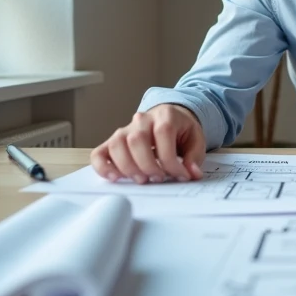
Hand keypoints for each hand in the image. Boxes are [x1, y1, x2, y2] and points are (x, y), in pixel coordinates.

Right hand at [90, 104, 205, 183]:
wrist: (170, 119)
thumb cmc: (181, 131)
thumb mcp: (195, 140)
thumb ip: (194, 157)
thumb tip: (191, 173)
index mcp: (165, 116)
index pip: (163, 133)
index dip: (170, 159)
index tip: (180, 175)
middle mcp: (142, 120)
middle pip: (137, 139)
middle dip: (148, 165)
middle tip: (159, 178)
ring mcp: (125, 130)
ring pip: (117, 145)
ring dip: (128, 167)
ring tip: (142, 179)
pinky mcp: (112, 142)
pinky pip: (99, 153)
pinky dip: (103, 166)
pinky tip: (115, 177)